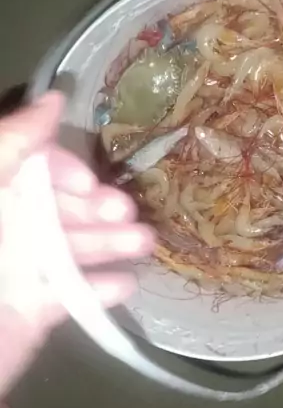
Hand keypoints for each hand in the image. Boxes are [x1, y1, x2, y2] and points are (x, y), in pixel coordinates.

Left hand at [0, 91, 154, 392]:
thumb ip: (13, 144)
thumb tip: (55, 97)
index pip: (31, 168)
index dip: (64, 170)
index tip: (92, 182)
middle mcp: (8, 229)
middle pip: (58, 209)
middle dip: (98, 208)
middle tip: (132, 213)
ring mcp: (19, 271)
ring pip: (71, 249)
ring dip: (111, 243)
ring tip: (145, 243)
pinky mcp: (34, 311)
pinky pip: (73, 295)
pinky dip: (102, 290)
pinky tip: (128, 285)